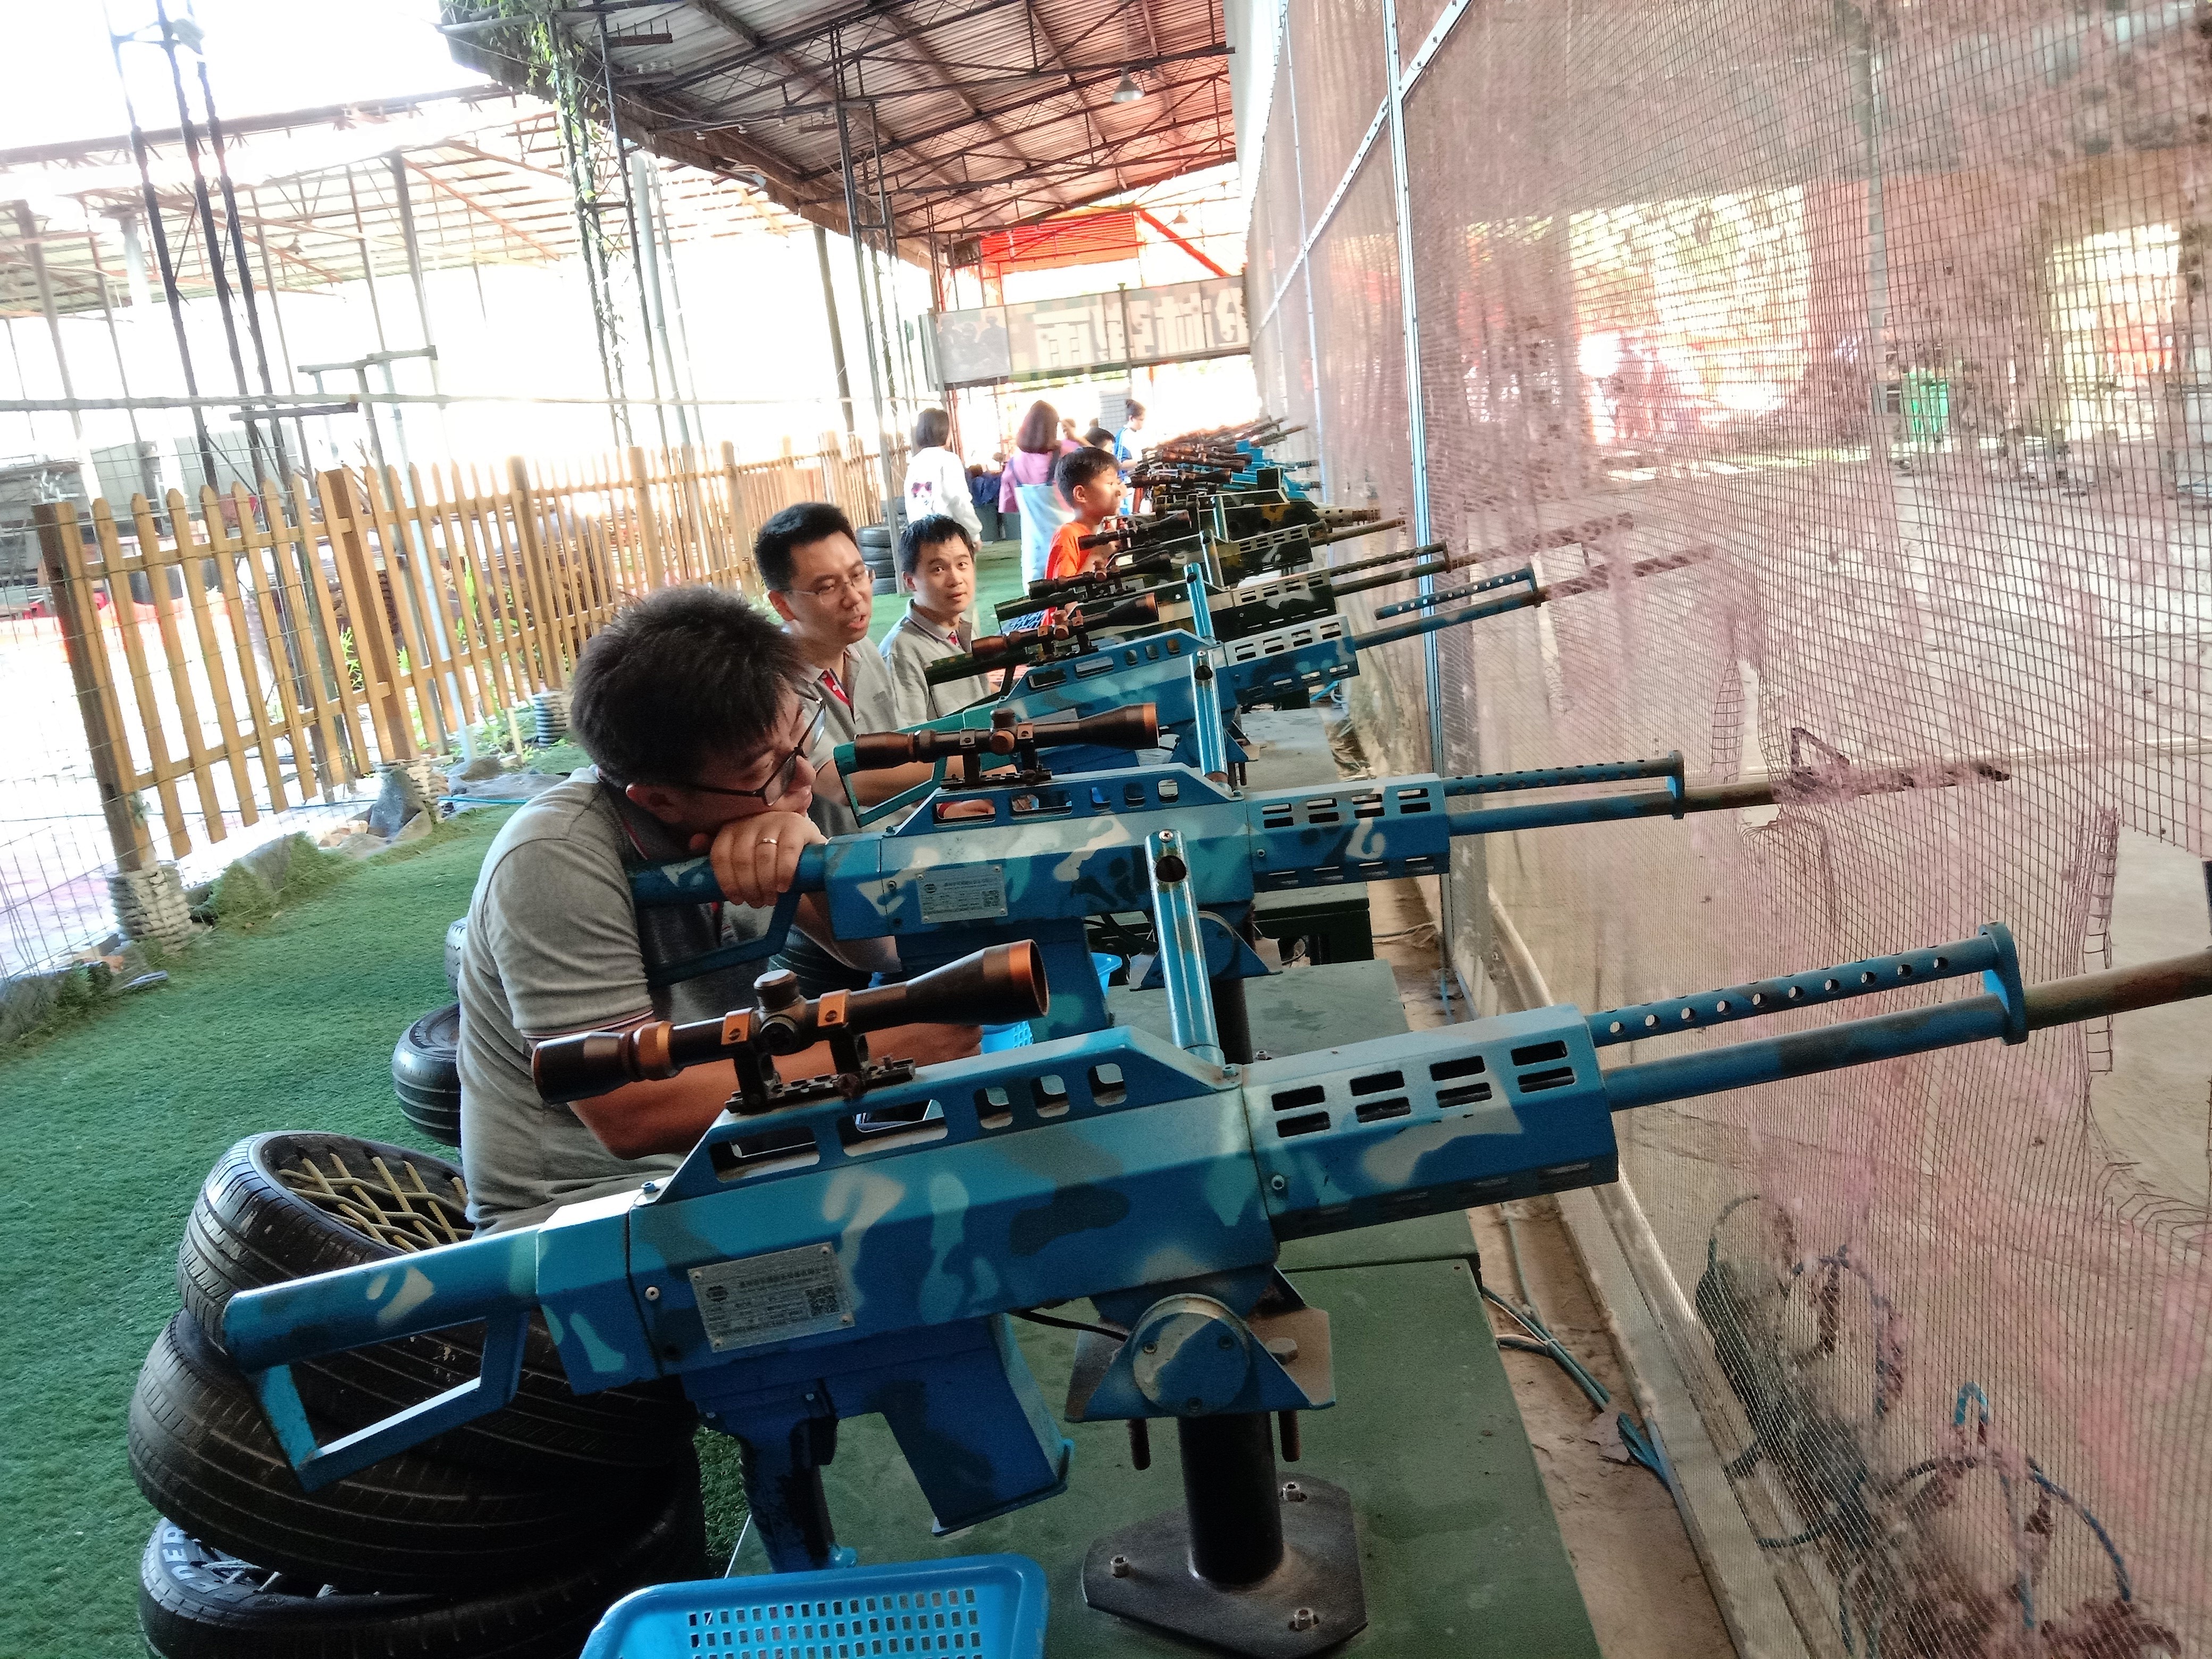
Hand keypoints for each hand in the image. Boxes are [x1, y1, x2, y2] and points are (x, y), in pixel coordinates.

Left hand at [693, 810, 822, 908]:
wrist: (810, 854)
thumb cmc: (771, 857)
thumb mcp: (745, 856)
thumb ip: (722, 853)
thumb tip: (693, 843)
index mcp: (733, 827)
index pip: (720, 854)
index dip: (726, 881)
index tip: (735, 900)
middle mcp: (751, 819)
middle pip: (741, 858)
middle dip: (748, 886)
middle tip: (756, 903)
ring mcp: (775, 820)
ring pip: (763, 857)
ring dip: (765, 884)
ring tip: (769, 899)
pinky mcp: (798, 825)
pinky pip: (787, 851)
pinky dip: (783, 873)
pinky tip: (783, 887)